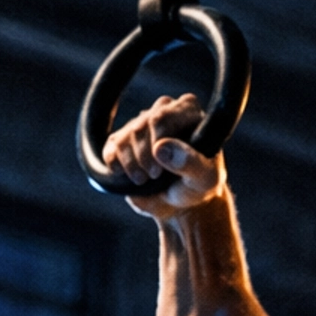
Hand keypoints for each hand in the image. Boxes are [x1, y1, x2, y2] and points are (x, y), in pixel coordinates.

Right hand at [101, 93, 225, 215]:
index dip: (158, 141)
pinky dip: (117, 167)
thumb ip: (190, 163)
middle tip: (154, 175)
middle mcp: (163, 111)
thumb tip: (161, 148)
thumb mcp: (205, 179)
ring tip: (145, 179)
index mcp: (189, 112)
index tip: (161, 168)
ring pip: (124, 138)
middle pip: (142, 126)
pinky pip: (110, 148)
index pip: (163, 116)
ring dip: (132, 164)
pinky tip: (131, 176)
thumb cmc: (198, 185)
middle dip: (144, 156)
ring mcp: (141, 124)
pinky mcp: (121, 140)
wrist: (180, 203)